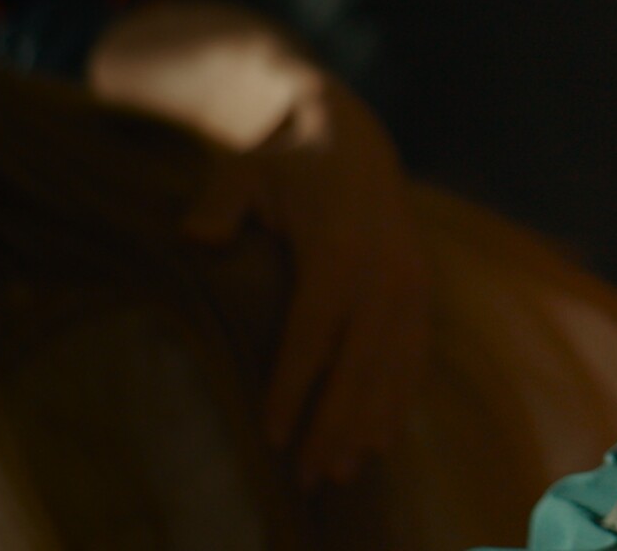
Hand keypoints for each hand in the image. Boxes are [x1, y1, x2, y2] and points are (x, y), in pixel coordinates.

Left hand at [184, 77, 432, 487]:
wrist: (353, 140)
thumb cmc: (284, 165)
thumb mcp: (242, 173)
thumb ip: (218, 204)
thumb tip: (194, 236)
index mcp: (340, 247)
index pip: (314, 332)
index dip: (294, 386)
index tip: (273, 435)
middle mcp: (384, 270)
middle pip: (358, 362)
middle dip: (334, 424)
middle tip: (309, 477)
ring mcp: (410, 281)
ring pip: (392, 366)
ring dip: (369, 422)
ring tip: (344, 471)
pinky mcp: (423, 289)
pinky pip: (415, 354)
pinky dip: (400, 398)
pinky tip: (382, 439)